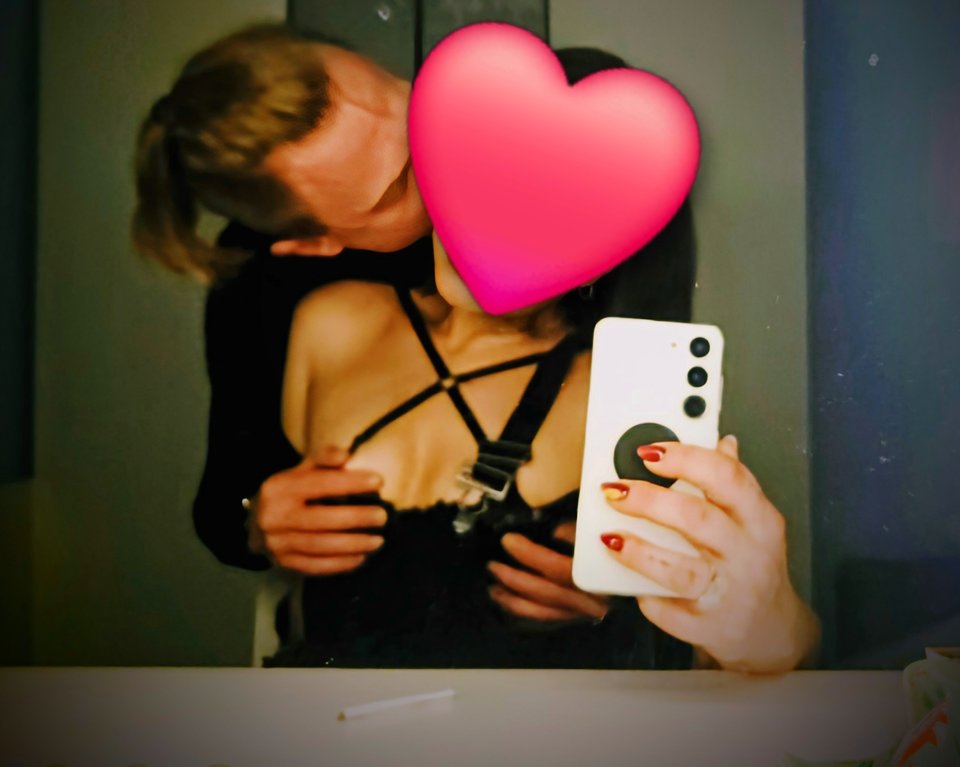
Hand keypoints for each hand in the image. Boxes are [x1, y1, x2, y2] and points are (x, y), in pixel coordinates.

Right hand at [246, 445, 387, 575]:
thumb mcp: (301, 470)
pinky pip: (316, 567)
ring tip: (378, 541)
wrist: (257, 523)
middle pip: (321, 519)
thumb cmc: (290, 492)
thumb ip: (323, 459)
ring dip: (354, 545)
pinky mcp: (283, 564)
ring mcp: (277, 543)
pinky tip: (360, 558)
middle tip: (382, 516)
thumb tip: (345, 455)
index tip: (378, 482)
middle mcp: (274, 516)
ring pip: (321, 547)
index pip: (319, 483)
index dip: (350, 482)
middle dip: (356, 518)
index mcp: (279, 488)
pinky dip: (341, 564)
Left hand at [487, 522, 608, 622]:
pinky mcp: (579, 617)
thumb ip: (581, 531)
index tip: (509, 540)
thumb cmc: (620, 542)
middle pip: (547, 593)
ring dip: (514, 600)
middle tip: (493, 564)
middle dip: (515, 579)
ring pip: (544, 611)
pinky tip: (508, 600)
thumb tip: (556, 533)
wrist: (637, 571)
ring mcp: (585, 612)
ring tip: (493, 587)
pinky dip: (524, 611)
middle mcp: (593, 600)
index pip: (558, 569)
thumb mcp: (601, 528)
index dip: (530, 555)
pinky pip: (547, 618)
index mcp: (600, 576)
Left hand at [598, 435, 819, 672]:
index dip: (685, 458)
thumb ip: (733, 481)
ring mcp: (728, 593)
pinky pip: (668, 610)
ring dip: (640, 551)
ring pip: (681, 570)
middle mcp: (747, 554)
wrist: (769, 631)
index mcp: (759, 518)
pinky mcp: (707, 627)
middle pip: (697, 519)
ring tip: (610, 537)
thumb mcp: (752, 520)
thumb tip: (720, 439)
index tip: (647, 451)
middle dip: (650, 500)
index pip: (726, 477)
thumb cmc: (751, 563)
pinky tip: (629, 582)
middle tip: (614, 489)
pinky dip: (645, 596)